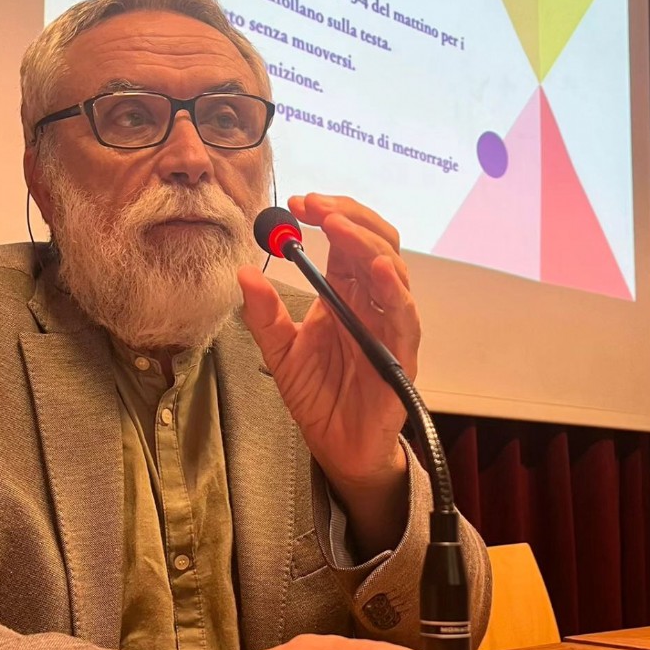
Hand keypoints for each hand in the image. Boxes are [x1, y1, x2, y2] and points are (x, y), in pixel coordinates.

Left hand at [238, 194, 419, 494]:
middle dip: (348, 216)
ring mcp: (389, 327)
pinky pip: (404, 317)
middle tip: (313, 206)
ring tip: (336, 225)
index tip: (297, 203)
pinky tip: (376, 271)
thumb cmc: (317, 397)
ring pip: (393, 270)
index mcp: (346, 295)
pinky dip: (394, 291)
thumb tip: (245, 274)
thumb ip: (264, 316)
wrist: (337, 446)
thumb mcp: (280, 352)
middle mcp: (372, 304)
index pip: (346, 241)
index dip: (327, 214)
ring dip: (366, 242)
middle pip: (376, 243)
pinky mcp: (401, 356)